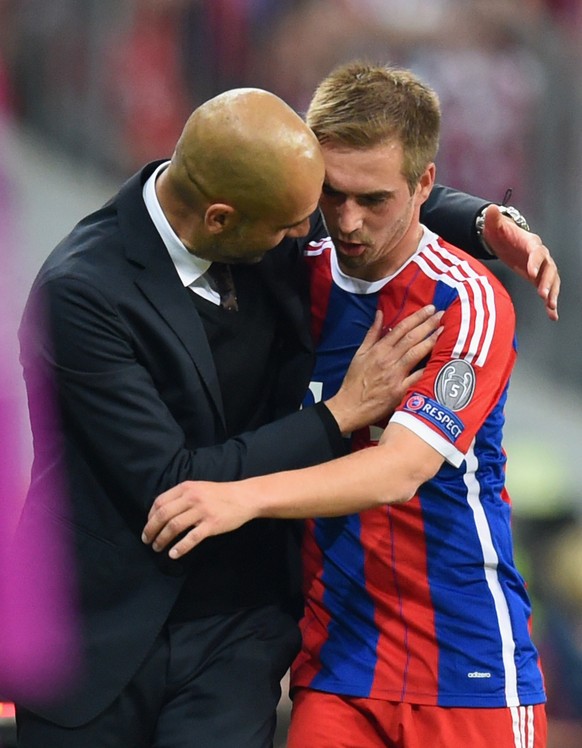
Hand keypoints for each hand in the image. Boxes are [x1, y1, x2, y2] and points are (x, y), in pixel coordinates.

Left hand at [142, 480, 252, 558]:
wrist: (244, 497)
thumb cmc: (220, 494)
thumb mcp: (198, 487)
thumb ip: (182, 496)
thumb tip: (161, 511)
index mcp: (186, 488)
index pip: (159, 502)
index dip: (150, 516)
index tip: (148, 526)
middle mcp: (192, 498)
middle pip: (163, 515)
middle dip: (151, 530)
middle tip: (147, 540)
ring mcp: (202, 511)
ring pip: (174, 527)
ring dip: (162, 539)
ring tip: (158, 547)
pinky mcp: (211, 525)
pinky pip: (191, 538)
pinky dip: (180, 548)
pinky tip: (173, 554)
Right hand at [325, 305, 442, 433]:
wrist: (350, 406)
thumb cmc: (354, 380)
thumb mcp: (360, 353)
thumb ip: (372, 333)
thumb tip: (380, 314)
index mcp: (378, 350)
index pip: (401, 328)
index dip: (417, 317)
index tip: (429, 309)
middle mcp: (388, 360)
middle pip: (411, 338)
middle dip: (428, 325)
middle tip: (441, 314)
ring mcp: (395, 375)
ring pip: (416, 353)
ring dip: (431, 341)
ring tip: (443, 331)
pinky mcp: (400, 391)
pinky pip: (417, 377)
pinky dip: (428, 368)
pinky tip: (440, 360)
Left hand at [482, 204, 559, 320]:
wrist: (504, 239)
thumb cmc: (500, 232)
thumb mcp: (494, 226)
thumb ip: (493, 219)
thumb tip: (490, 209)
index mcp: (530, 243)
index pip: (537, 251)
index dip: (536, 261)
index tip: (532, 272)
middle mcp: (539, 255)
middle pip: (549, 268)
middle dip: (547, 281)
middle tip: (543, 294)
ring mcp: (540, 267)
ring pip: (551, 280)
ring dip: (552, 293)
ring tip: (551, 307)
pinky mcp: (537, 278)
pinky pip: (547, 290)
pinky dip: (550, 302)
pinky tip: (552, 315)